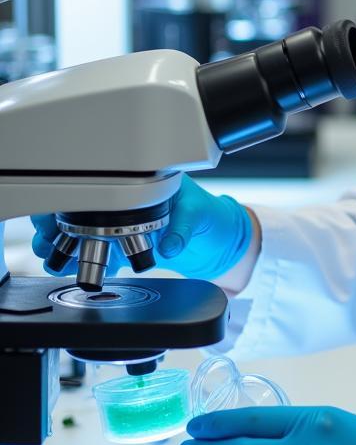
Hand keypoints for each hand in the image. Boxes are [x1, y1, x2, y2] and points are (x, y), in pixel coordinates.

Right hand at [31, 174, 252, 281]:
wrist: (219, 239)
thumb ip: (184, 227)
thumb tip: (170, 243)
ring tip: (52, 254)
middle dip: (58, 221)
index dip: (74, 195)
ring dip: (63, 241)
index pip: (102, 181)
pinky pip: (97, 248)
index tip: (58, 211)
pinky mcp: (125, 242)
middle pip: (83, 205)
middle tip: (47, 238)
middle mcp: (129, 198)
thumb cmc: (210, 216)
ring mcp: (124, 220)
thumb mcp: (201, 214)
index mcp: (145, 180)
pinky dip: (81, 256)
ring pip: (83, 228)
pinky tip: (69, 264)